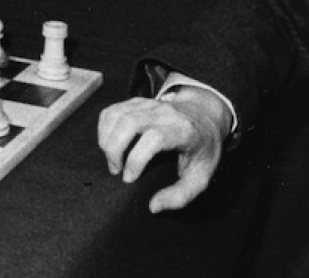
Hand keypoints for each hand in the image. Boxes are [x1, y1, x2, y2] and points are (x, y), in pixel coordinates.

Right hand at [97, 88, 229, 212]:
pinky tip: (109, 144)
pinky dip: (104, 128)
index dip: (137, 159)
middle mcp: (164, 113)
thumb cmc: (202, 149)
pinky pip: (112, 111)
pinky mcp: (137, 102)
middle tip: (115, 170)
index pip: (155, 137)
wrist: (205, 117)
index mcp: (183, 131)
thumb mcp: (202, 177)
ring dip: (106, 139)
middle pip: (129, 122)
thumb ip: (181, 196)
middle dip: (114, 149)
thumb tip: (153, 206)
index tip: (130, 179)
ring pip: (116, 115)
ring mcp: (148, 104)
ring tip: (112, 160)